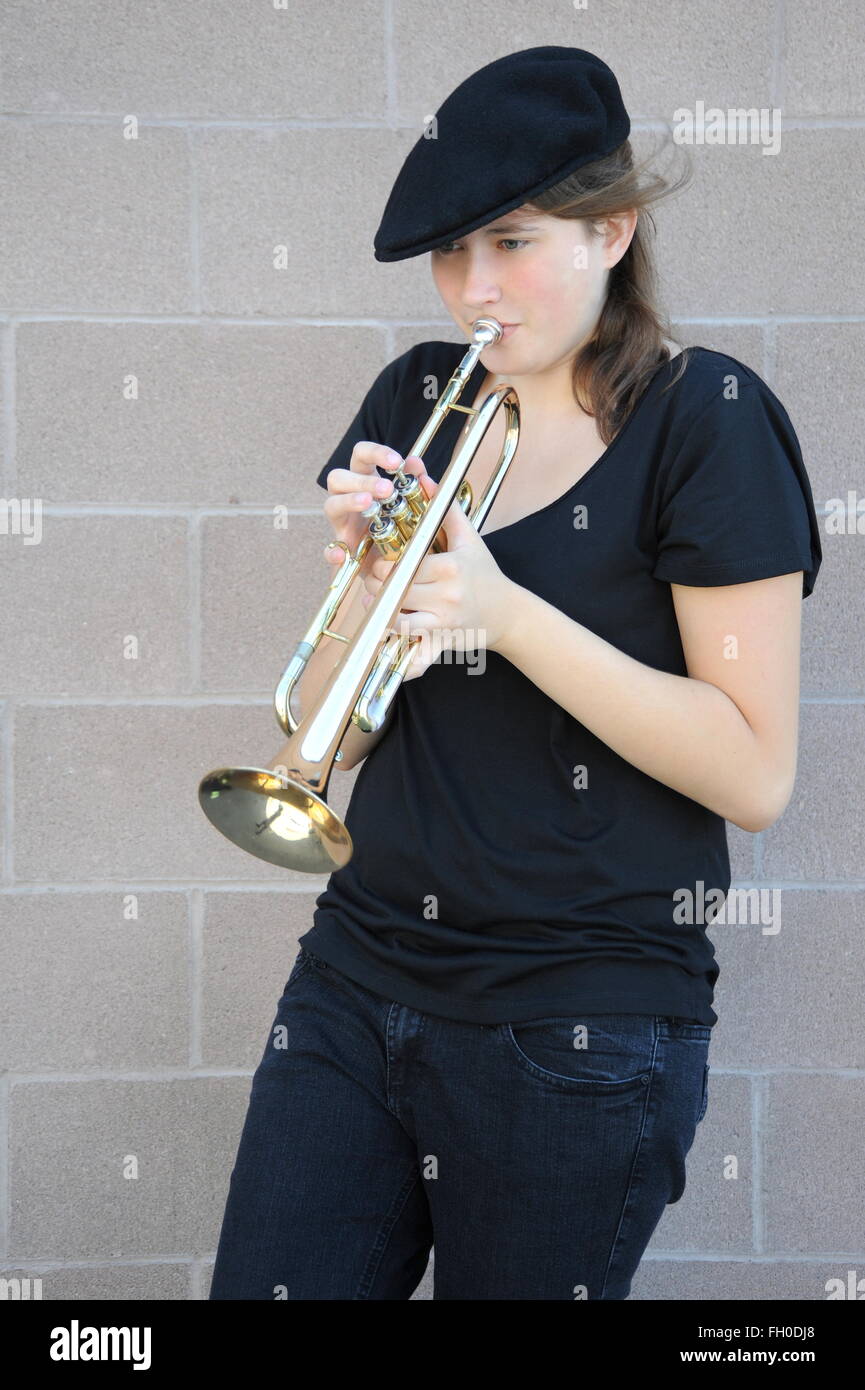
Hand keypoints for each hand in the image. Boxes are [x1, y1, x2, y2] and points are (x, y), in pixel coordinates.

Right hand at [320, 441, 426, 571]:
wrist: (396, 561)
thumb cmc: (402, 524)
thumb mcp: (413, 501)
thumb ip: (415, 480)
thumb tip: (415, 462)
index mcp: (365, 480)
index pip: (360, 455)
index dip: (376, 453)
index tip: (397, 463)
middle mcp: (347, 497)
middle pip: (338, 476)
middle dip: (362, 481)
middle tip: (387, 489)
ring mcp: (341, 523)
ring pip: (331, 504)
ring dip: (349, 502)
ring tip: (370, 505)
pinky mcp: (341, 550)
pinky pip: (329, 550)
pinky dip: (332, 552)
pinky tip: (342, 555)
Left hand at [360, 474, 515, 678]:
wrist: (507, 613)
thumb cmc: (484, 573)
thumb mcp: (469, 538)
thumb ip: (445, 510)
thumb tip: (425, 479)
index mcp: (451, 567)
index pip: (404, 563)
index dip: (385, 562)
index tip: (380, 560)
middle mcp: (447, 595)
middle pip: (395, 588)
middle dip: (377, 583)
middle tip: (373, 578)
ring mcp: (444, 621)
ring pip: (397, 617)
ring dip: (381, 609)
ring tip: (376, 599)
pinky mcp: (442, 640)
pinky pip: (409, 641)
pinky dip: (396, 636)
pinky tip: (389, 626)